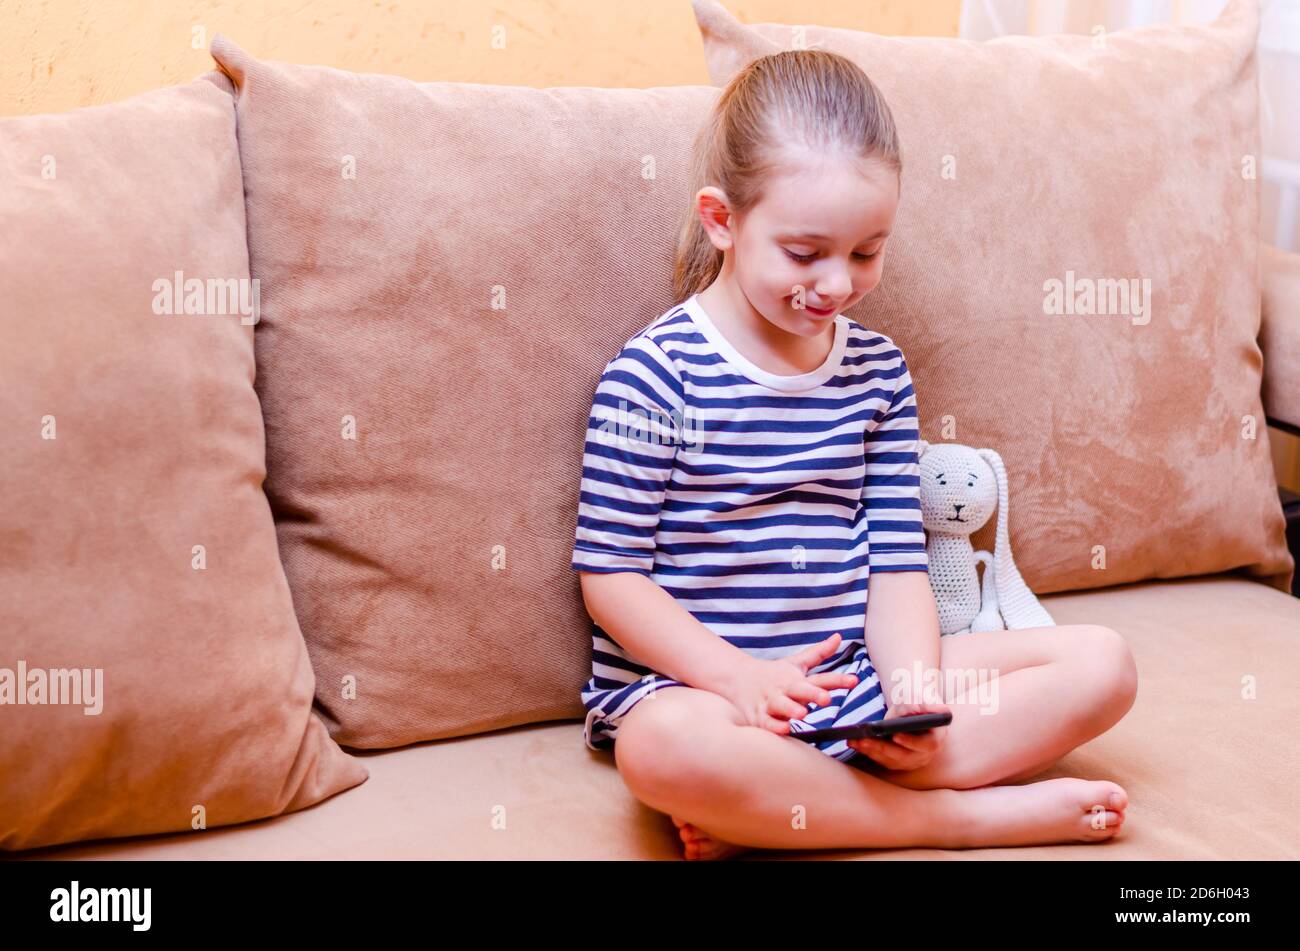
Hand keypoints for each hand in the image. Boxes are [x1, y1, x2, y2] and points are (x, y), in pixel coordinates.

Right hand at [719, 632, 858, 734]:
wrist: (738, 678)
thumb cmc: (774, 674)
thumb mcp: (797, 662)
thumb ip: (819, 653)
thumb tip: (839, 636)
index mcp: (797, 678)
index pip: (820, 678)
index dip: (838, 680)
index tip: (854, 681)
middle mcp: (785, 690)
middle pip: (800, 690)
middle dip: (813, 694)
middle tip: (826, 699)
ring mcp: (771, 702)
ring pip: (781, 706)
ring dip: (791, 708)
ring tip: (801, 713)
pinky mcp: (759, 716)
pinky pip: (766, 722)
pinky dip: (774, 726)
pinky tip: (783, 728)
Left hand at [848, 699, 949, 771]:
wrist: (913, 708)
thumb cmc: (918, 701)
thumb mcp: (921, 698)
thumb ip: (920, 703)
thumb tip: (915, 708)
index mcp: (937, 737)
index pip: (927, 745)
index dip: (912, 742)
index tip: (896, 736)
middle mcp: (926, 754)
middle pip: (904, 756)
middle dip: (883, 748)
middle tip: (864, 739)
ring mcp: (912, 760)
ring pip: (890, 760)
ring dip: (871, 751)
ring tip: (854, 740)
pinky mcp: (898, 762)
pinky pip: (882, 760)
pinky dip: (868, 752)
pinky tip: (855, 743)